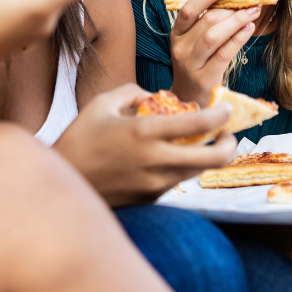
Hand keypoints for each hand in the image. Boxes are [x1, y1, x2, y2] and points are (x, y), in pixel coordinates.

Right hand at [54, 84, 237, 206]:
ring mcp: (155, 183)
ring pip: (198, 170)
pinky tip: (171, 157)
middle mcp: (155, 160)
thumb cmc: (79, 139)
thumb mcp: (101, 104)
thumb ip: (132, 92)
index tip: (228, 107)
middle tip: (228, 135)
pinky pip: (176, 180)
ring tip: (202, 143)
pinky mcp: (150, 198)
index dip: (223, 114)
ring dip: (207, 156)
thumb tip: (154, 95)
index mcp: (145, 132)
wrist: (61, 184)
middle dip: (230, 145)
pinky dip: (181, 167)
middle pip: (214, 158)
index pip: (201, 123)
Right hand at [169, 0, 259, 105]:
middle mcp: (180, 49)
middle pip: (205, 21)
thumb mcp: (192, 44)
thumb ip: (205, 24)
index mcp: (176, 35)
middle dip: (230, 8)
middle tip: (250, 0)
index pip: (188, 10)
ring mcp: (191, 65)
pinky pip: (223, 54)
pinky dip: (238, 39)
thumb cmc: (196, 66)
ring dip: (236, 20)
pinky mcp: (204, 79)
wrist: (187, 100)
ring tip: (254, 11)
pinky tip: (249, 28)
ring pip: (213, 36)